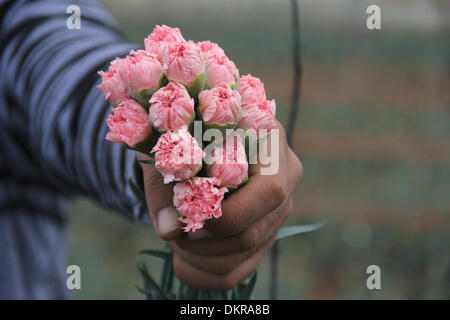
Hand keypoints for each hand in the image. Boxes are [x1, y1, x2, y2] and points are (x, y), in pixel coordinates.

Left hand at [138, 122, 302, 290]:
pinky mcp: (264, 231)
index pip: (268, 191)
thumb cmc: (184, 132)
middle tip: (175, 230)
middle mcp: (285, 177)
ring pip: (243, 255)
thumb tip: (169, 230)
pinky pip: (238, 268)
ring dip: (200, 256)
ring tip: (175, 236)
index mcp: (270, 142)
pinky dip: (204, 271)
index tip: (187, 215)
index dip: (227, 215)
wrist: (197, 136)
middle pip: (253, 232)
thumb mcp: (169, 148)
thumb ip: (166, 185)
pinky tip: (182, 257)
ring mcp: (278, 208)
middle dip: (205, 241)